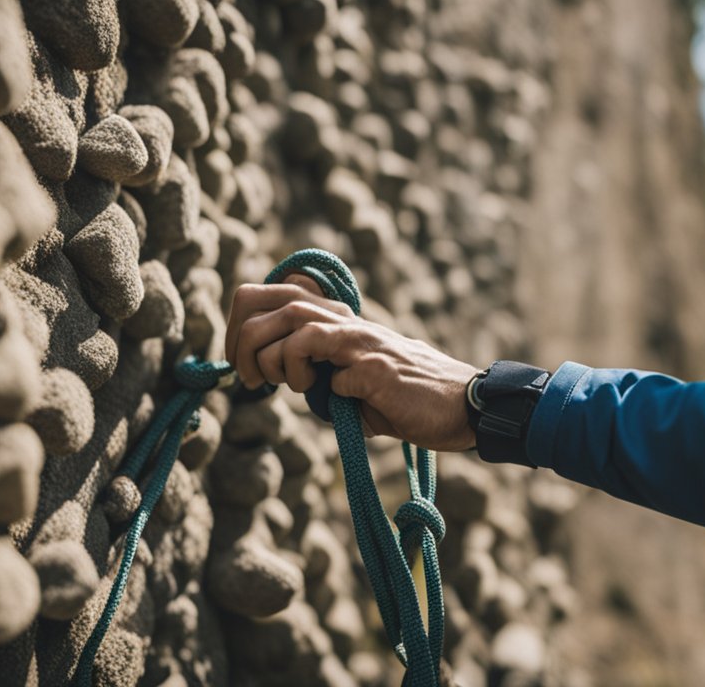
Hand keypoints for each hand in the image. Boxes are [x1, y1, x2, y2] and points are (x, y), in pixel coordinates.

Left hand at [225, 275, 479, 451]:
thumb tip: (287, 380)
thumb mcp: (355, 379)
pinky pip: (333, 375)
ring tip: (292, 386)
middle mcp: (350, 324)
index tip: (242, 362)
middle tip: (250, 378)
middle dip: (248, 341)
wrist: (462, 407)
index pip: (279, 296)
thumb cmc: (407, 398)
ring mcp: (365, 344)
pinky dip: (327, 390)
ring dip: (280, 360)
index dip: (247, 324)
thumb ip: (323, 373)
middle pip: (279, 304)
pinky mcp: (379, 370)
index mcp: (341, 322)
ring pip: (298, 325)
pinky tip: (347, 403)